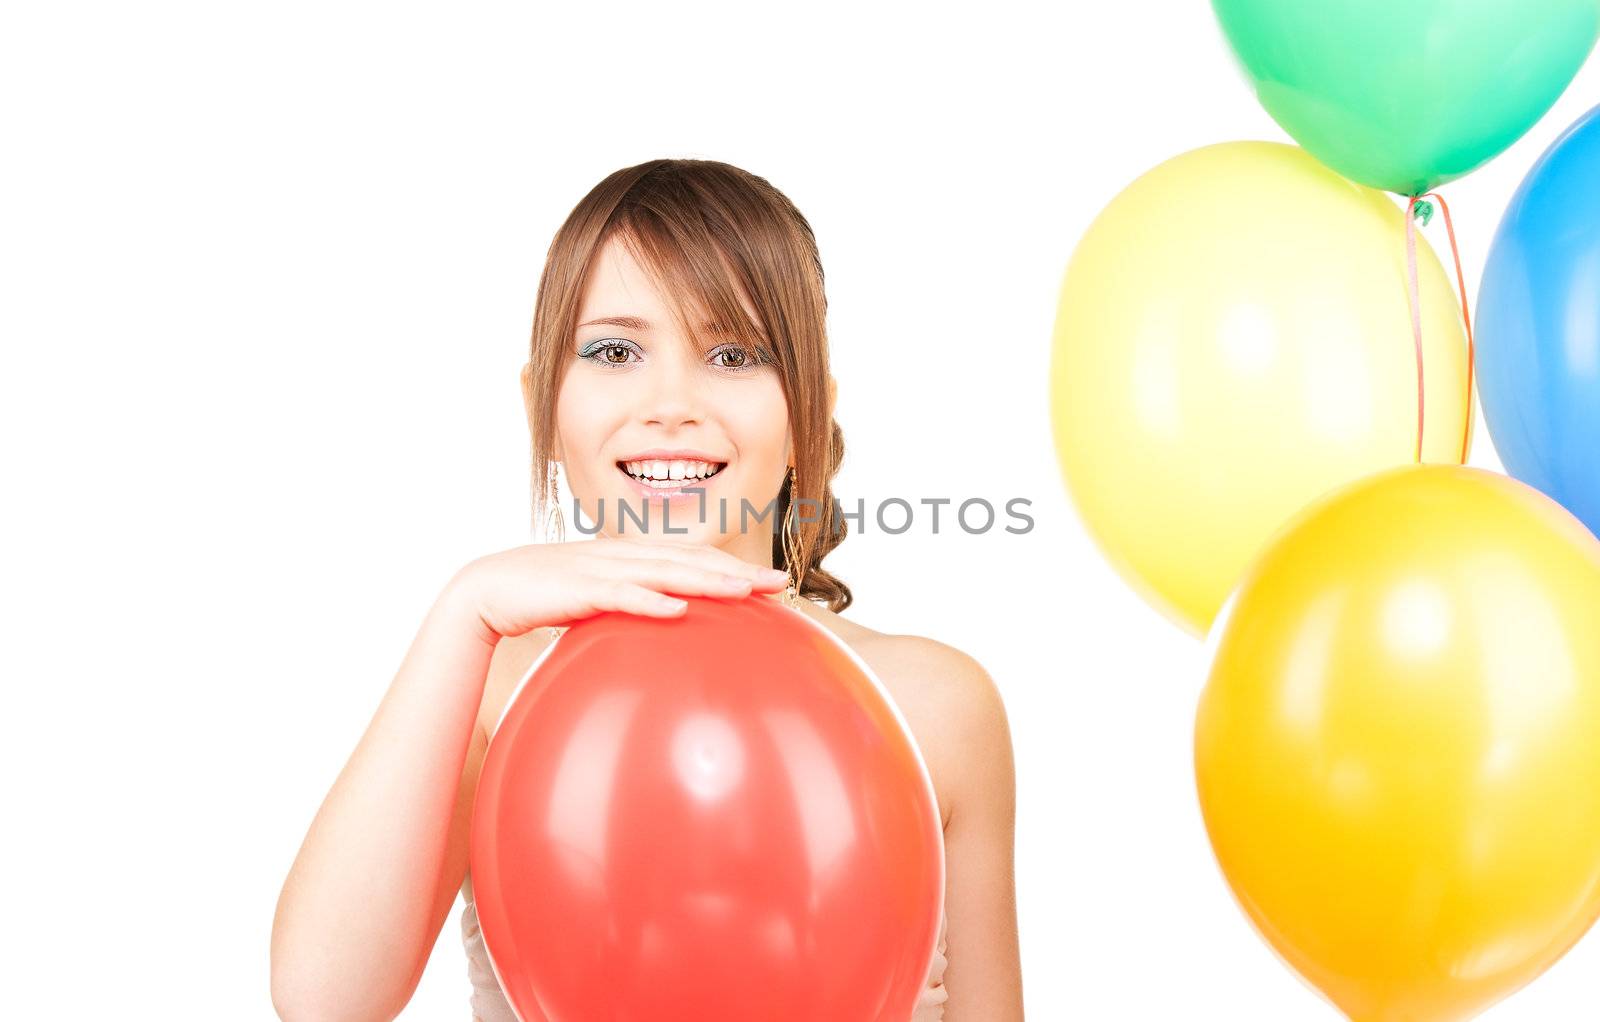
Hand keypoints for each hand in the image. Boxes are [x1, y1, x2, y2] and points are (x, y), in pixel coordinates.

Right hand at [444, 538, 790, 642]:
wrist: (487, 590)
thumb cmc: (544, 598)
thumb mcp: (596, 602)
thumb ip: (630, 609)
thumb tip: (667, 628)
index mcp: (630, 558)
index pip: (691, 559)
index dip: (732, 566)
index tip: (772, 582)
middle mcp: (623, 555)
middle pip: (690, 560)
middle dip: (736, 570)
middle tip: (779, 584)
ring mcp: (601, 567)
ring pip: (663, 571)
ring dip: (706, 580)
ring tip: (744, 590)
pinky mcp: (577, 588)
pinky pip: (619, 593)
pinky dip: (648, 599)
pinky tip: (677, 608)